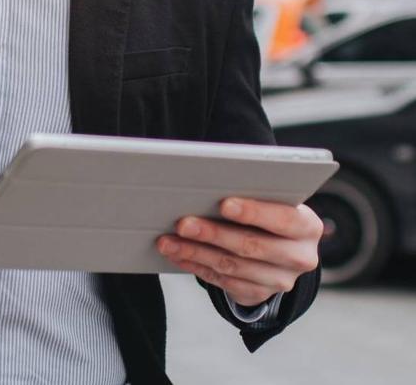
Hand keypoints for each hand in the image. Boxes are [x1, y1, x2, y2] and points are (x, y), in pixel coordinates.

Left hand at [156, 198, 323, 306]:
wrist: (280, 246)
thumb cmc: (268, 210)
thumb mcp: (271, 199)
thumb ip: (252, 192)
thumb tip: (208, 183)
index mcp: (307, 226)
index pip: (283, 218)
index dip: (253, 212)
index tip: (223, 204)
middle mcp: (299, 257)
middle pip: (251, 246)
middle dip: (212, 233)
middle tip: (182, 223)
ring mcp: (280, 280)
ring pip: (232, 266)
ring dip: (195, 252)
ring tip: (168, 240)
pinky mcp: (258, 293)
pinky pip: (222, 281)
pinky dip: (195, 265)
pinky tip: (176, 254)